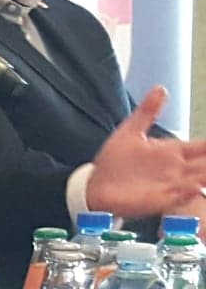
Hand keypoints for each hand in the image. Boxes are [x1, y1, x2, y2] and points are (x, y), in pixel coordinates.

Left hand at [86, 88, 205, 216]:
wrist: (94, 186)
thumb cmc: (114, 161)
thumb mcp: (130, 132)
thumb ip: (147, 112)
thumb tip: (161, 88)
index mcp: (173, 152)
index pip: (205, 146)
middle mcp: (178, 169)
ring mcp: (171, 185)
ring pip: (201, 180)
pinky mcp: (160, 200)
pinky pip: (181, 198)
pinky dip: (190, 193)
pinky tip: (195, 187)